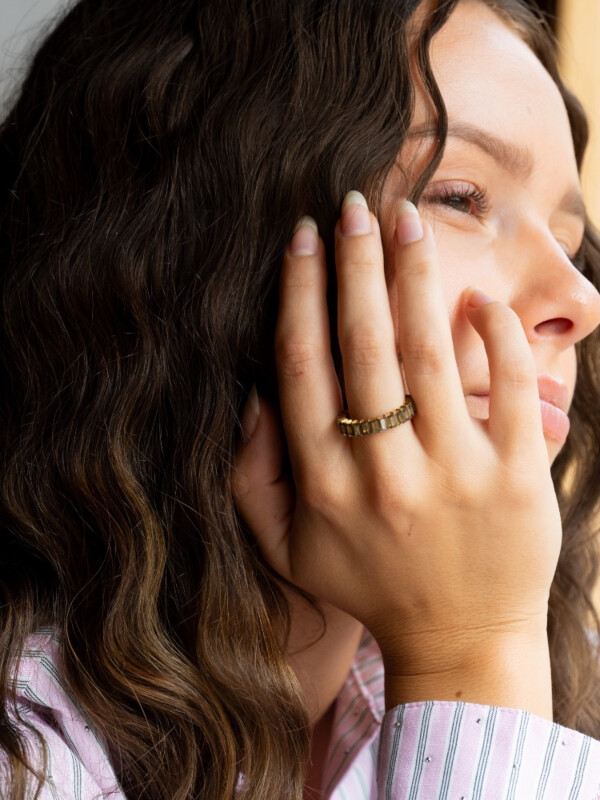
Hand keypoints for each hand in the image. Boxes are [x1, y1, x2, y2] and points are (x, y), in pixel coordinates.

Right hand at [234, 193, 560, 716]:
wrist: (462, 643)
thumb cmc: (370, 585)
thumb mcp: (286, 546)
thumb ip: (252, 475)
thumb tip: (251, 394)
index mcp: (324, 483)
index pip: (304, 366)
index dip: (300, 293)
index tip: (303, 239)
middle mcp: (383, 473)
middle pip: (362, 345)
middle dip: (355, 263)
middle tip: (355, 205)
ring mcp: (455, 474)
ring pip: (432, 353)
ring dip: (415, 278)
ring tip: (407, 222)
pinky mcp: (517, 480)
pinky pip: (512, 390)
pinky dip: (497, 337)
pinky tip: (478, 300)